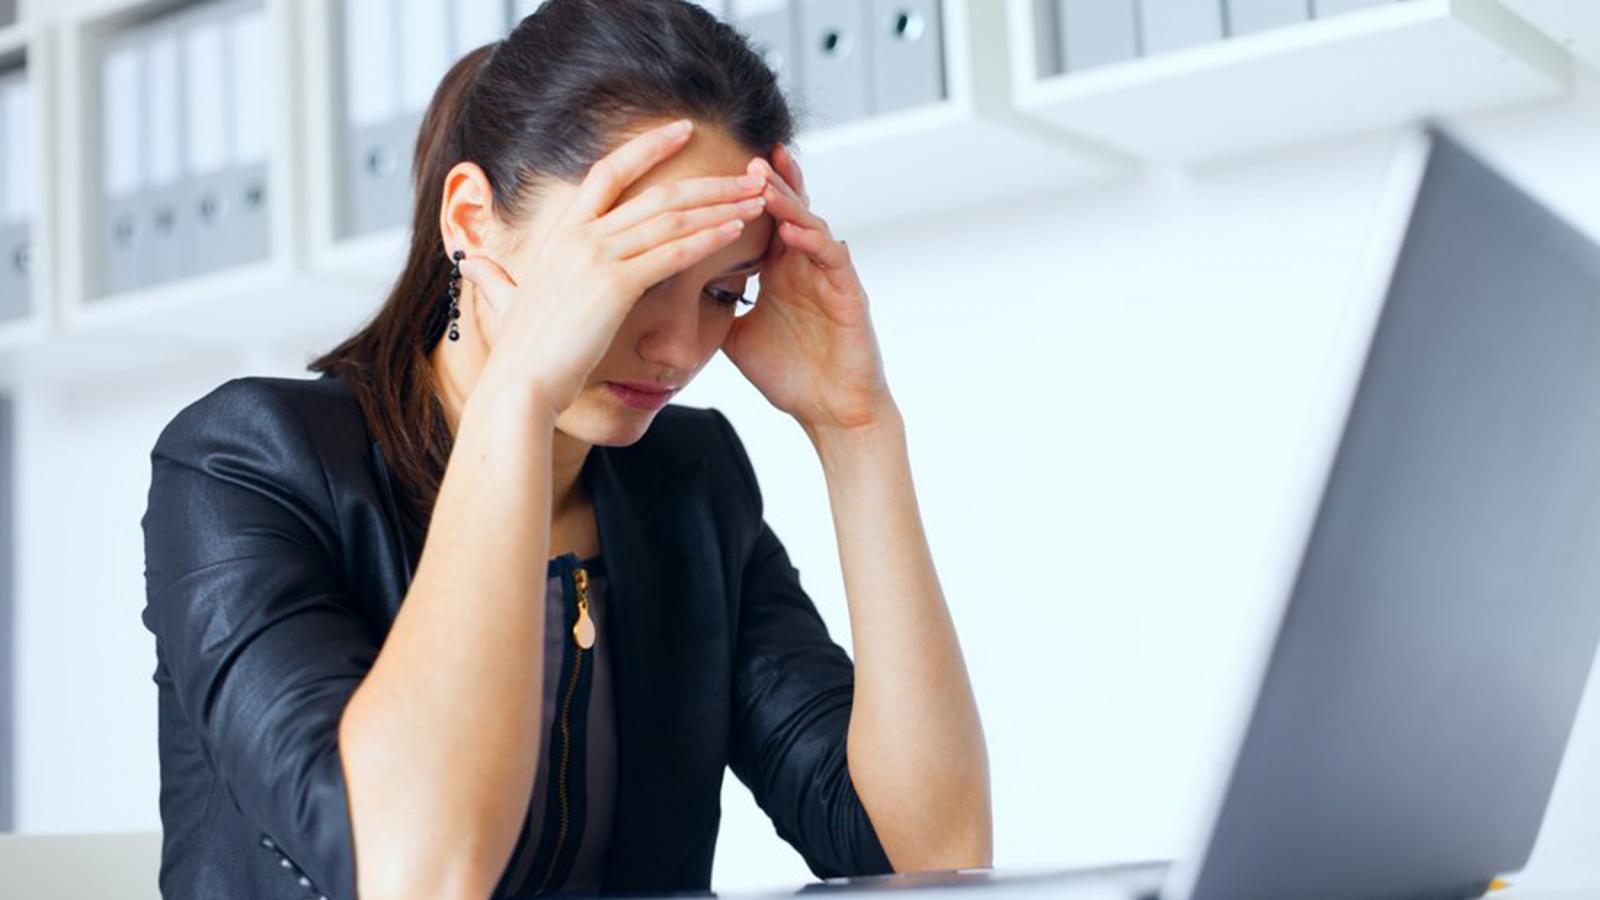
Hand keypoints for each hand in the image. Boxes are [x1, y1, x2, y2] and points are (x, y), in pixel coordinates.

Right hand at [455, 119, 768, 417]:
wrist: (518, 386)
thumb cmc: (520, 354)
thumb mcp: (504, 303)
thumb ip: (494, 277)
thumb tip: (472, 262)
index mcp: (561, 234)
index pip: (608, 172)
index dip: (647, 148)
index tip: (682, 130)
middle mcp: (579, 236)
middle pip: (655, 192)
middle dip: (708, 181)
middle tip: (747, 173)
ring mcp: (596, 257)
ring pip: (670, 217)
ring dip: (720, 205)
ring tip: (757, 198)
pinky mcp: (614, 285)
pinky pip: (671, 253)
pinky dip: (707, 239)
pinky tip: (737, 230)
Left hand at [721, 143, 893, 432]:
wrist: (831, 414)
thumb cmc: (792, 377)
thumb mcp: (738, 338)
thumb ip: (712, 310)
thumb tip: (664, 299)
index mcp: (780, 271)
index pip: (760, 221)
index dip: (741, 196)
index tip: (713, 170)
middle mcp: (805, 266)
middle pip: (787, 210)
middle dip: (767, 182)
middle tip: (744, 156)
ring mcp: (829, 277)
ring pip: (809, 224)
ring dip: (787, 201)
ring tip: (763, 180)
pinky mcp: (849, 295)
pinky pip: (832, 257)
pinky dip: (812, 240)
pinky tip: (791, 229)